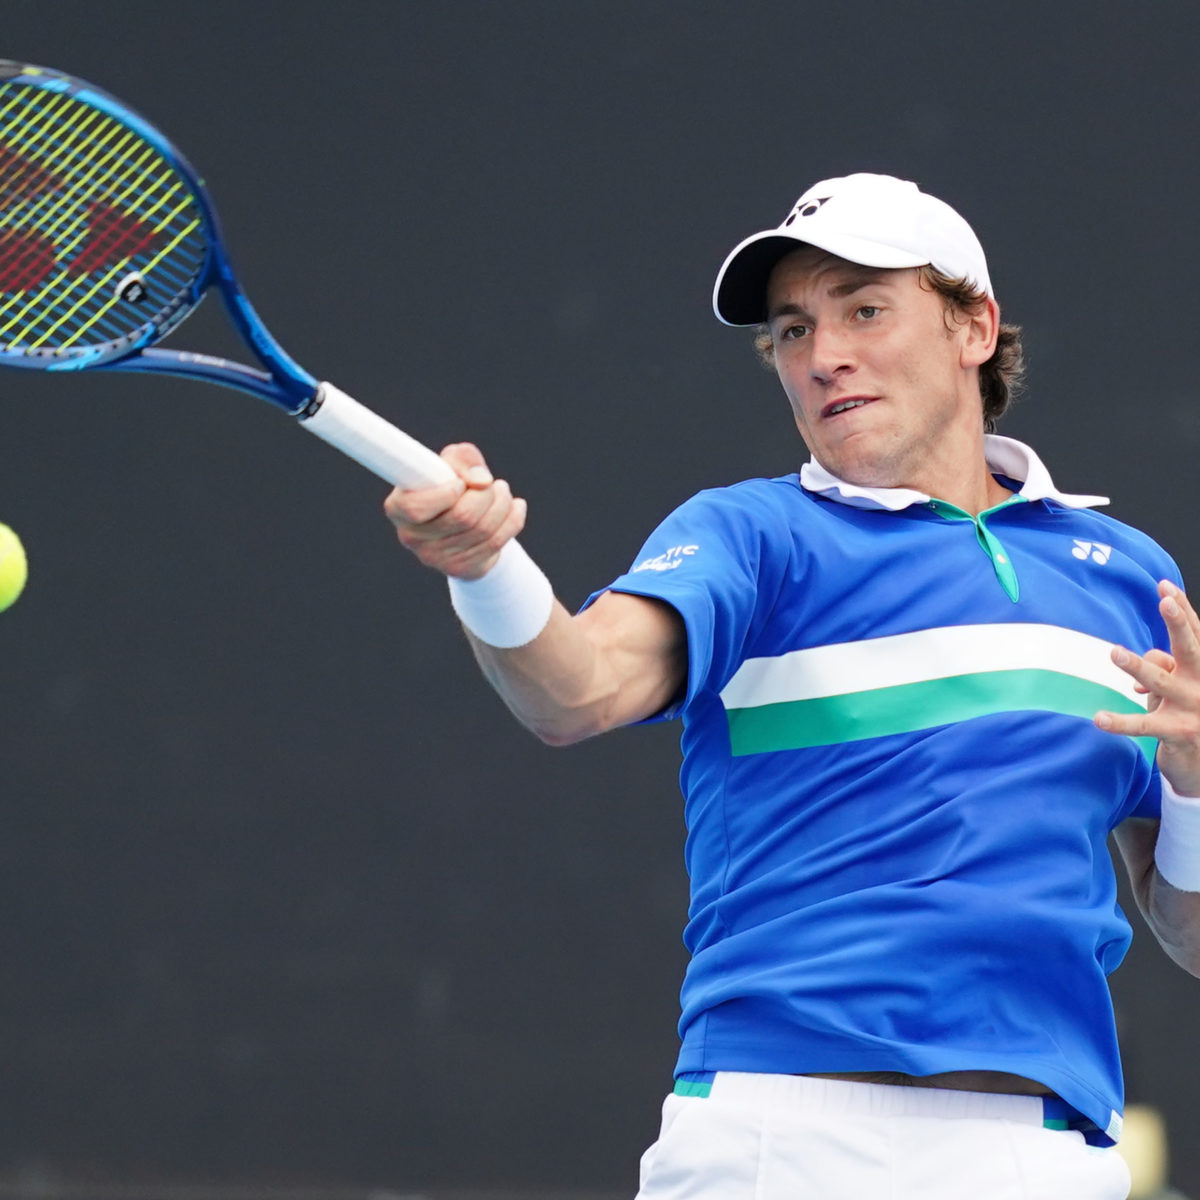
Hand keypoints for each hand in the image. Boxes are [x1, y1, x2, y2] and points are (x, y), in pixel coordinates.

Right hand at [383, 442, 526, 579]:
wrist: (462, 524)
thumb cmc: (450, 484)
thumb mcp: (450, 464)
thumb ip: (461, 460)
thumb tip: (481, 480)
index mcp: (398, 508)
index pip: (416, 507)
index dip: (445, 493)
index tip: (460, 484)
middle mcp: (412, 538)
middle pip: (462, 516)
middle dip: (486, 493)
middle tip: (491, 483)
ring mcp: (436, 559)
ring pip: (484, 529)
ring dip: (502, 502)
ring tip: (502, 490)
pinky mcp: (461, 569)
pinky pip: (497, 542)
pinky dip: (513, 519)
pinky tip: (515, 506)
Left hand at [1096, 580, 1199, 795]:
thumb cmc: (1189, 713)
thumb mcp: (1180, 687)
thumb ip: (1165, 667)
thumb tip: (1140, 665)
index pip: (1196, 633)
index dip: (1182, 609)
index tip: (1164, 585)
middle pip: (1190, 649)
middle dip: (1178, 624)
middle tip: (1164, 602)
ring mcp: (1192, 708)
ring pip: (1162, 681)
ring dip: (1138, 667)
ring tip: (1115, 653)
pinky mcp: (1177, 732)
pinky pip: (1144, 726)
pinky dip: (1120, 722)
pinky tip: (1099, 718)